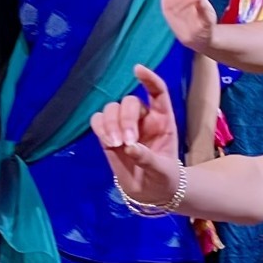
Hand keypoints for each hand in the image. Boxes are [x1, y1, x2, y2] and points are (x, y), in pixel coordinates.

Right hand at [89, 64, 184, 206]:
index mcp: (162, 120)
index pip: (157, 91)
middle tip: (127, 141)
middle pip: (128, 101)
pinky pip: (98, 121)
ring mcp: (124, 126)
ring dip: (111, 123)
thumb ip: (148, 158)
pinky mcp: (109, 136)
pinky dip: (100, 127)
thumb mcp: (162, 171)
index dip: (149, 79)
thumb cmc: (164, 178)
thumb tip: (129, 148)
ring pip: (111, 108)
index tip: (137, 70)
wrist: (151, 193)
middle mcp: (142, 118)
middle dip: (125, 118)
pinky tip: (108, 141)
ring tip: (116, 144)